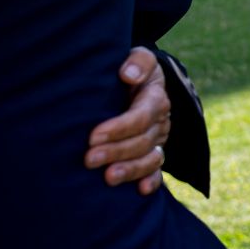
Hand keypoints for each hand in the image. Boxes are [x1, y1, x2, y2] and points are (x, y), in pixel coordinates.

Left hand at [84, 47, 169, 195]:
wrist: (138, 81)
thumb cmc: (130, 69)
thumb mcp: (139, 56)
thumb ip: (138, 61)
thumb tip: (128, 75)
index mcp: (156, 98)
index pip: (141, 116)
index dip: (119, 128)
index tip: (93, 135)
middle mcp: (160, 121)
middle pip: (143, 141)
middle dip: (116, 152)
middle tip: (89, 159)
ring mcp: (159, 140)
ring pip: (151, 159)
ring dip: (130, 170)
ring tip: (108, 178)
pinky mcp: (154, 153)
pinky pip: (158, 171)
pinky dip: (152, 182)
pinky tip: (140, 191)